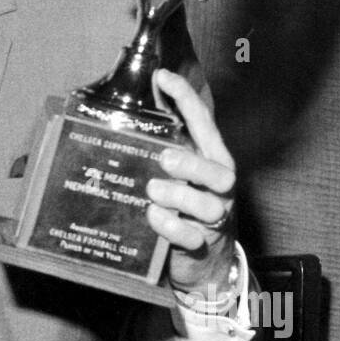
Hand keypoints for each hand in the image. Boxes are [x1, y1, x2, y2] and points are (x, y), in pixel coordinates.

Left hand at [145, 69, 236, 299]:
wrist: (205, 262)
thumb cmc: (185, 207)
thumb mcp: (178, 175)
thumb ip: (160, 151)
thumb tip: (120, 123)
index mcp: (211, 161)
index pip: (204, 124)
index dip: (187, 99)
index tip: (164, 77)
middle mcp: (218, 188)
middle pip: (219, 170)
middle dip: (193, 163)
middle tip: (165, 159)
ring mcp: (214, 217)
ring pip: (208, 205)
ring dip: (179, 195)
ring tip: (153, 190)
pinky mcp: (203, 244)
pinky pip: (192, 236)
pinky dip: (171, 226)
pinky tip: (153, 217)